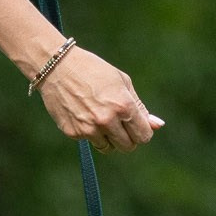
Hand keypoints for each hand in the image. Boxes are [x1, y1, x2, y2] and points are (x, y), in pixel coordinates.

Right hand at [36, 44, 162, 151]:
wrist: (57, 66)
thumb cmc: (94, 70)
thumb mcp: (122, 82)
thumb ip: (140, 107)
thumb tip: (158, 126)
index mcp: (124, 106)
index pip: (143, 136)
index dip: (142, 131)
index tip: (136, 125)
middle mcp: (107, 120)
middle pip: (128, 146)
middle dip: (127, 138)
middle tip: (119, 123)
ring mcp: (89, 129)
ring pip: (109, 148)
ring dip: (109, 138)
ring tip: (101, 117)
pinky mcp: (73, 133)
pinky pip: (90, 141)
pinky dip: (91, 133)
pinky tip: (84, 114)